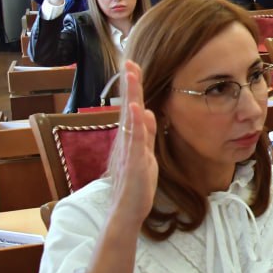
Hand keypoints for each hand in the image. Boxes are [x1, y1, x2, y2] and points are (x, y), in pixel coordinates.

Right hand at [108, 61, 158, 227]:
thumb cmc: (136, 184)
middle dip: (130, 84)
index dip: (134, 87)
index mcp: (130, 138)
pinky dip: (135, 123)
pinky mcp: (132, 162)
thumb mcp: (145, 154)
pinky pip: (134, 140)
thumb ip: (146, 134)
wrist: (128, 210)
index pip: (133, 107)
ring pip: (129, 119)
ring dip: (131, 96)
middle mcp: (126, 140)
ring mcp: (127, 150)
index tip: (133, 66)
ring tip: (131, 75)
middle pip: (128, 107)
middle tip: (130, 62)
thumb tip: (146, 111)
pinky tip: (135, 108)